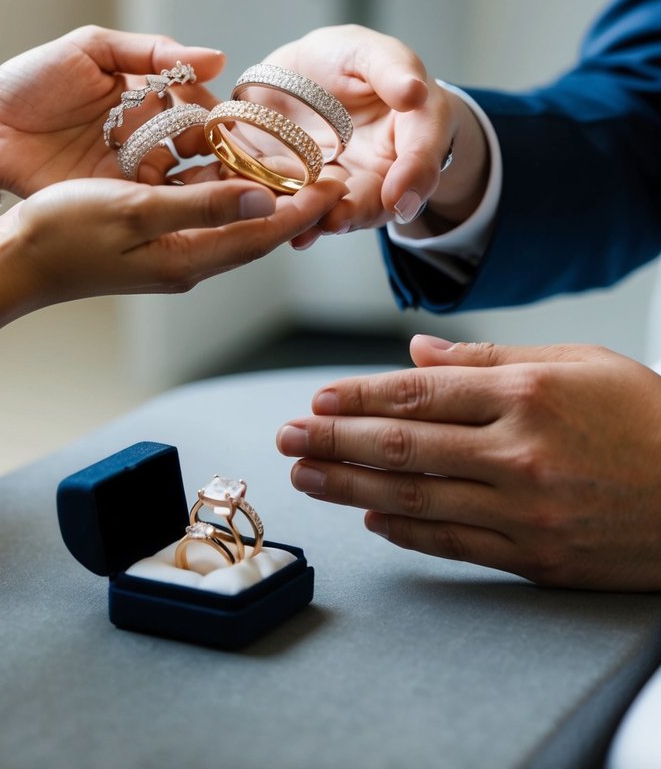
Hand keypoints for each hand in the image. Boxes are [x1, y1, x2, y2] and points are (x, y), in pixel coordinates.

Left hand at [0, 26, 225, 198]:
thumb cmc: (31, 80)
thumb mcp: (91, 49)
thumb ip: (152, 52)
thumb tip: (217, 58)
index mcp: (148, 96)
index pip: (199, 106)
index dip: (216, 117)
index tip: (226, 126)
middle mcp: (148, 135)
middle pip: (199, 149)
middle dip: (218, 156)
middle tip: (229, 163)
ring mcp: (132, 171)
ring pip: (184, 181)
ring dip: (205, 186)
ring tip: (225, 193)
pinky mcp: (112, 201)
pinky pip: (151, 207)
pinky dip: (172, 209)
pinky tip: (189, 211)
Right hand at [0, 172, 346, 302]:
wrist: (12, 260)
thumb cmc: (64, 232)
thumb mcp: (136, 211)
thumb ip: (203, 205)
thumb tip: (266, 199)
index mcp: (189, 259)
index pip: (262, 234)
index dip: (303, 208)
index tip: (337, 183)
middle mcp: (186, 261)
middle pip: (255, 232)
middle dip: (294, 205)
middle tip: (329, 174)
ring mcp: (168, 254)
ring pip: (231, 223)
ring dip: (263, 198)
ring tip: (292, 167)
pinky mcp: (149, 242)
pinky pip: (203, 217)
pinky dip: (226, 195)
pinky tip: (230, 172)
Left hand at [261, 25, 488, 244]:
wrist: (306, 73)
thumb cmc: (352, 60)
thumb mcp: (375, 53)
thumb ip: (394, 71)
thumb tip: (414, 92)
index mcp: (411, 134)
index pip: (421, 158)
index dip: (413, 177)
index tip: (399, 196)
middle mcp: (378, 170)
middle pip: (376, 199)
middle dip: (356, 212)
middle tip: (339, 219)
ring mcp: (337, 183)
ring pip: (334, 210)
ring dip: (318, 222)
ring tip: (303, 231)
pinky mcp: (296, 186)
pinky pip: (293, 204)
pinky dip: (283, 214)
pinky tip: (270, 220)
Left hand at [276, 335, 660, 589]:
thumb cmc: (646, 417)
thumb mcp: (577, 362)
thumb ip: (489, 357)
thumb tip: (416, 352)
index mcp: (527, 391)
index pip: (418, 391)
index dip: (357, 396)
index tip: (314, 398)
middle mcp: (519, 450)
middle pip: (403, 443)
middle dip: (332, 440)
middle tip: (284, 438)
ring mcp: (527, 509)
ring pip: (417, 497)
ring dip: (350, 487)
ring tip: (306, 477)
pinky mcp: (539, 557)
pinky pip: (455, 543)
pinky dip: (406, 532)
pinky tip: (370, 519)